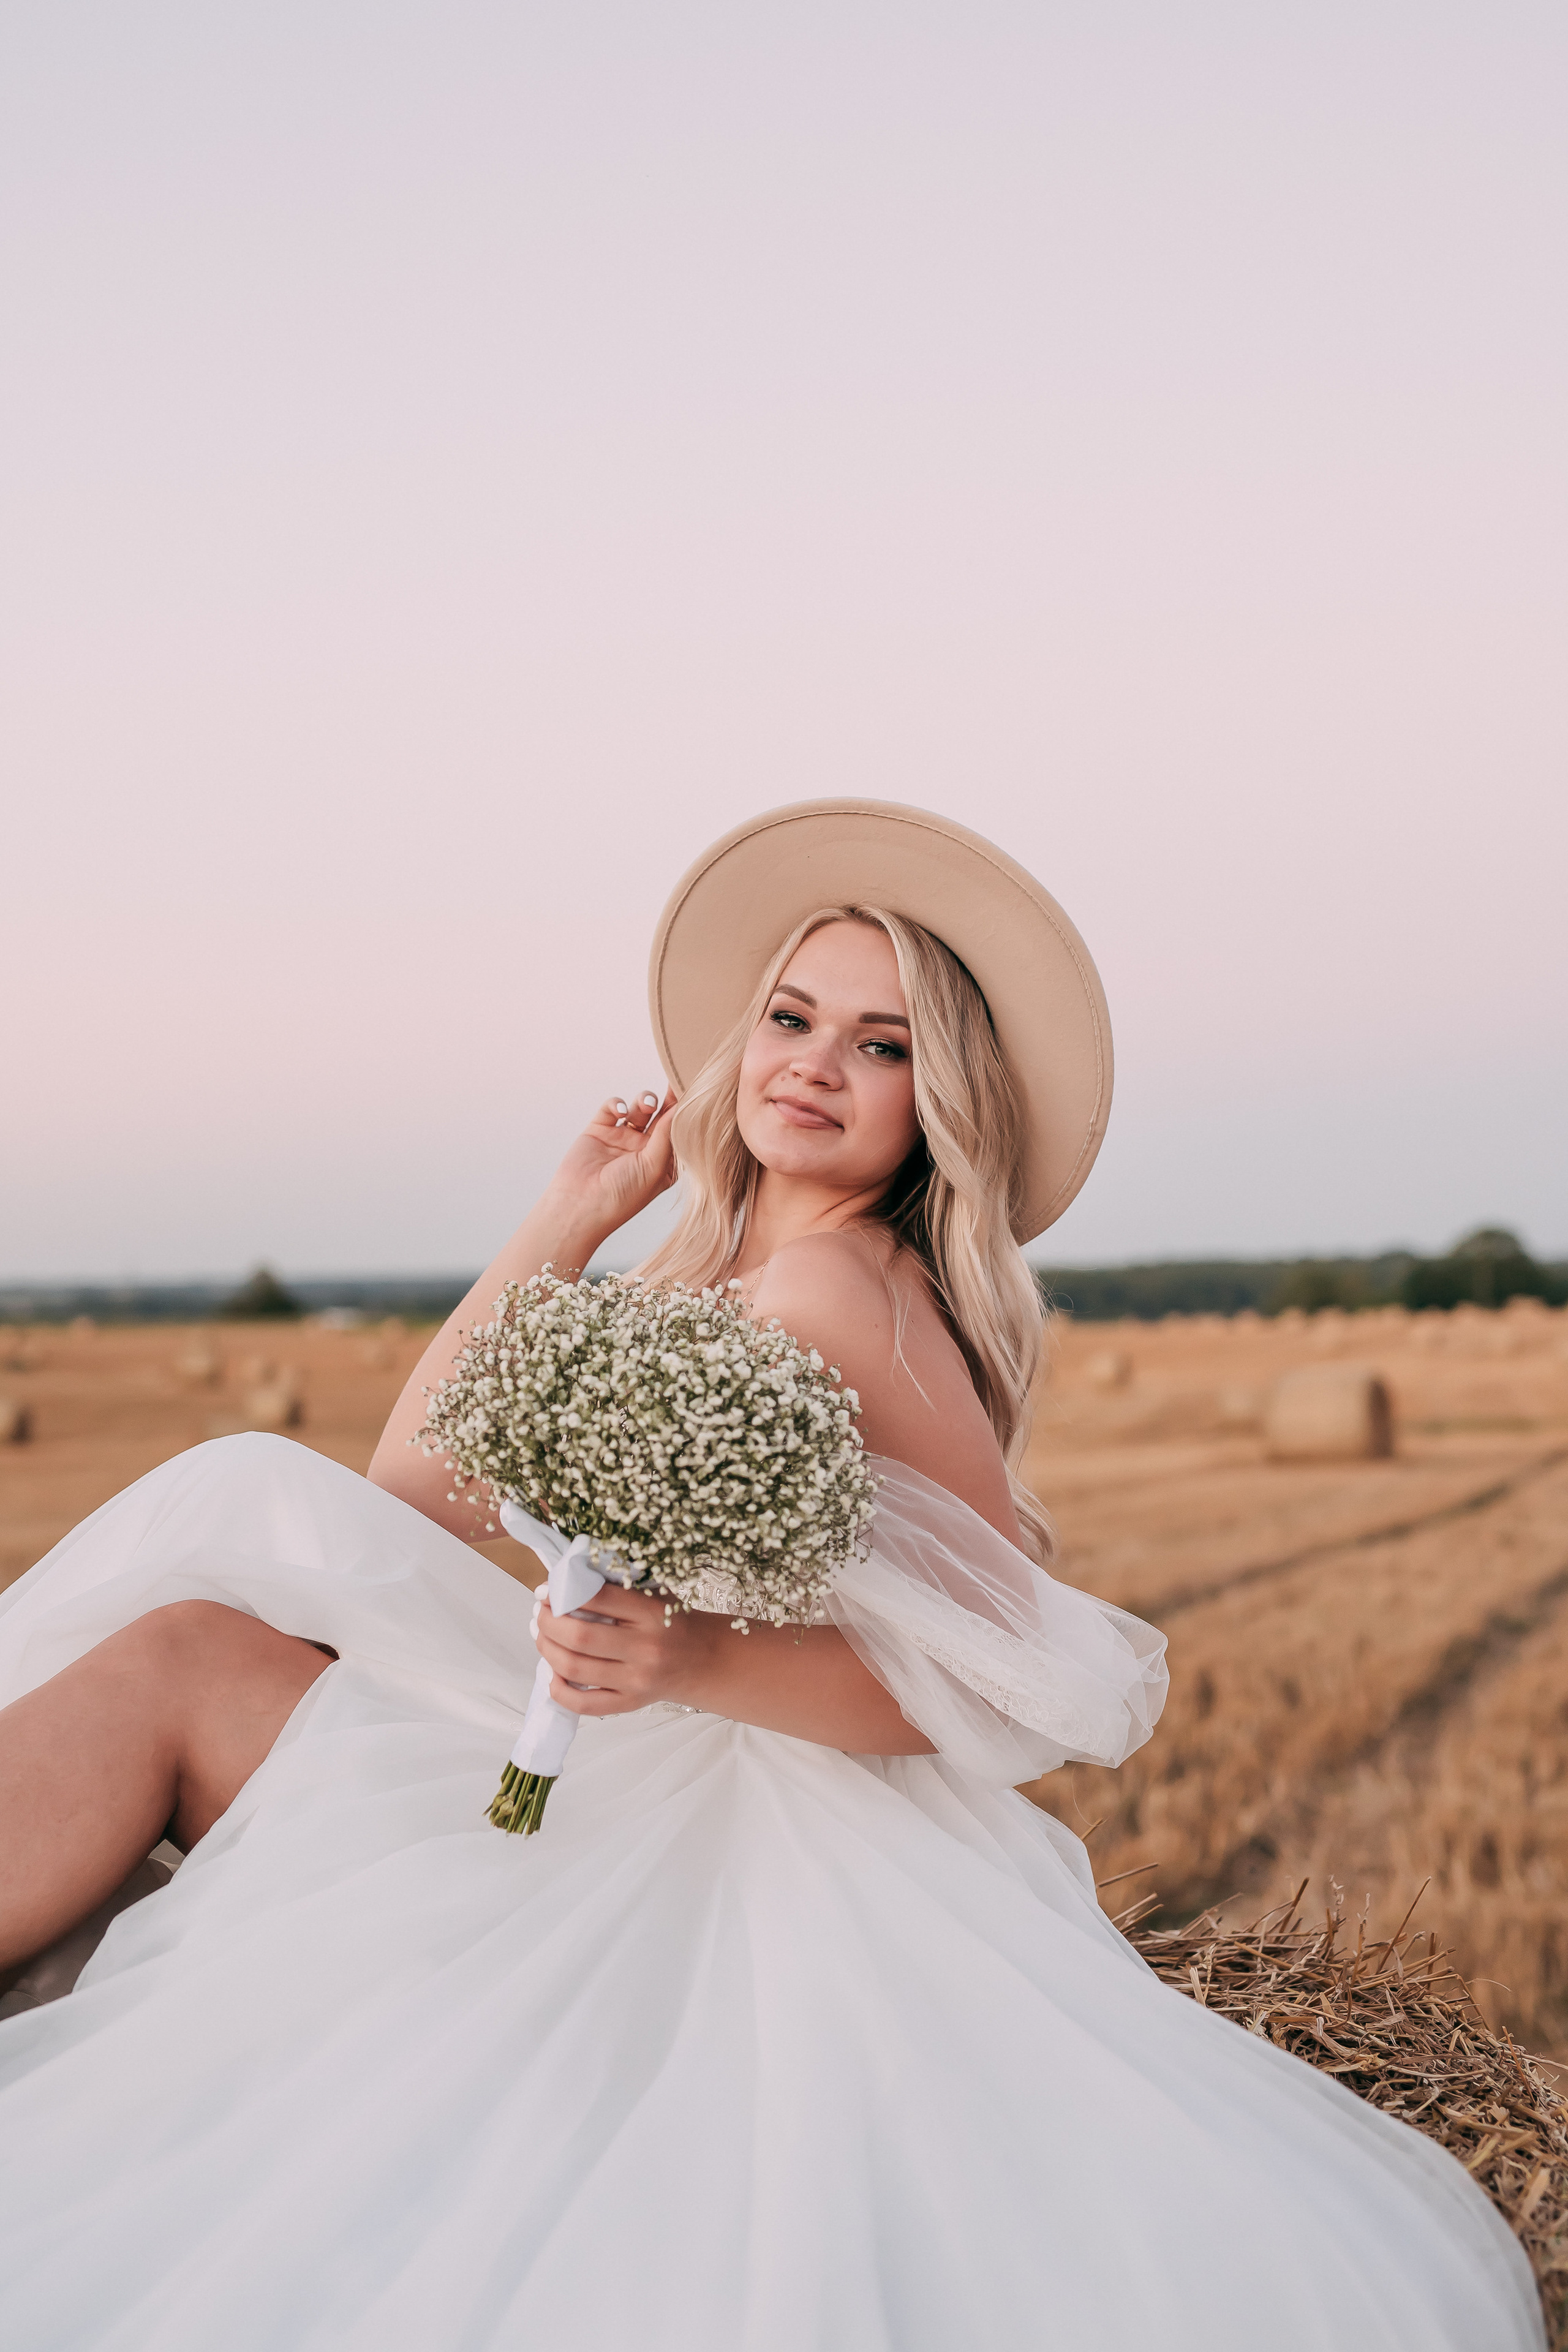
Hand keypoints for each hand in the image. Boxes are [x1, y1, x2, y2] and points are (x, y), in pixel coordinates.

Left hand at [533, 1580, 721, 1716]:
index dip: (564, 1591)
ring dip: (547, 1650)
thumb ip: (619, 1585)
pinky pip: (583, 1703)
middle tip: (539, 1613)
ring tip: (542, 1636)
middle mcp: (645, 1648)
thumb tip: (568, 1577)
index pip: (599, 1598)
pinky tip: (552, 1672)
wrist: (702, 1661)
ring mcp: (636, 1680)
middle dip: (548, 1622)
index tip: (547, 1589)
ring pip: (575, 1668)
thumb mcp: (655, 1594)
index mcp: (652, 1613)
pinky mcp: (629, 1703)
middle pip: (580, 1637)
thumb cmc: (672, 1622)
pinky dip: (558, 1689)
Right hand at [543, 1088, 677, 1244]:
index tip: (694, 1091)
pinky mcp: (600, 1130)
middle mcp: (644, 1149)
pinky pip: (612, 1107)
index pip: (679, 1132)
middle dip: (669, 1100)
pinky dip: (617, 1104)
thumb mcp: (654, 1166)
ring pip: (639, 1108)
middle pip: (662, 1116)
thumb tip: (682, 1106)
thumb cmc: (623, 1195)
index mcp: (663, 1162)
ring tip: (646, 1105)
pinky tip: (620, 1112)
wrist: (580, 1205)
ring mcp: (622, 1138)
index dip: (686, 1114)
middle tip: (675, 1081)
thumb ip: (667, 1135)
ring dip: (644, 1100)